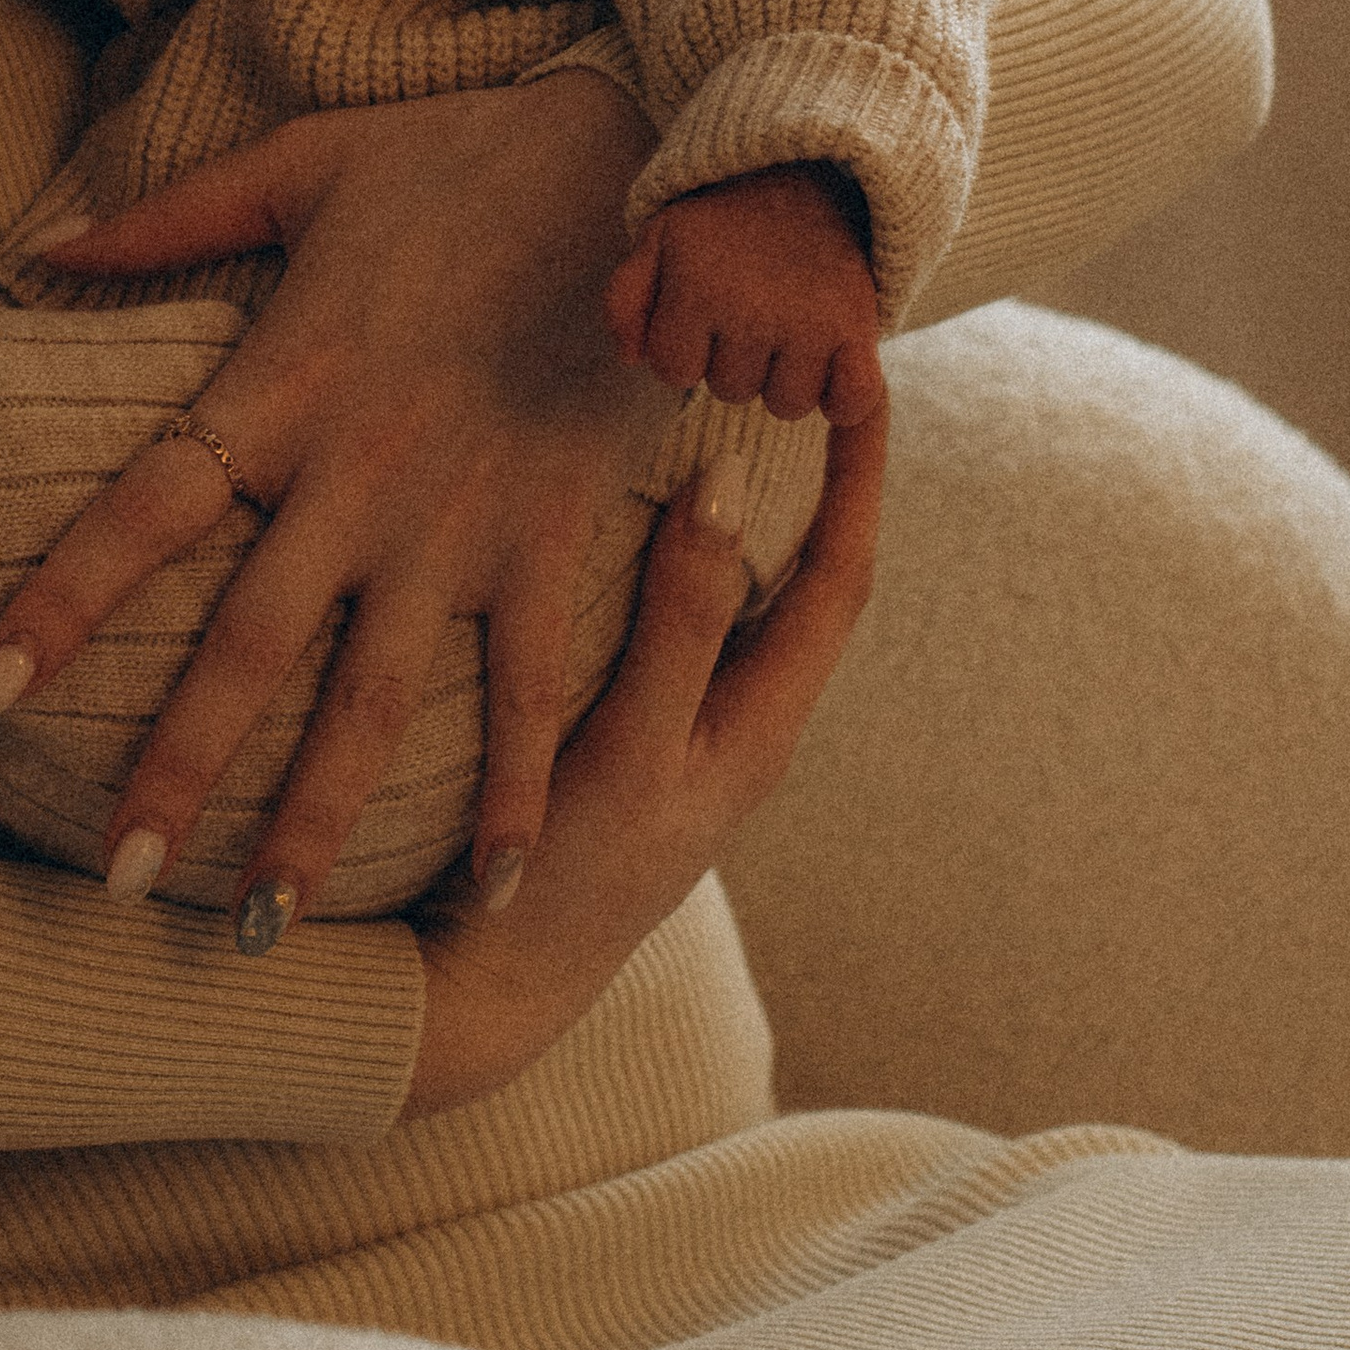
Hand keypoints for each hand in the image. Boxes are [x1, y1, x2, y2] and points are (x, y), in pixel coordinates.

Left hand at [0, 73, 649, 935]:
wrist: (644, 161)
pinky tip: (493, 892)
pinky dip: (518, 792)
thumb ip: (164, 219)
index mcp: (283, 383)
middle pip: (246, 645)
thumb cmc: (460, 157)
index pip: (142, 506)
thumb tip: (30, 248)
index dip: (61, 594)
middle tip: (114, 880)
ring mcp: (465, 522)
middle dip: (178, 769)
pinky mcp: (559, 539)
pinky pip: (534, 691)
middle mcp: (361, 476)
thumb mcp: (300, 164)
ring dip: (316, 822)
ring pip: (377, 702)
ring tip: (261, 931)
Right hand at [403, 396, 885, 1115]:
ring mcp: (682, 728)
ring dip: (737, 498)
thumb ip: (679, 626)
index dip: (862, 475)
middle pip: (799, 571)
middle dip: (809, 468)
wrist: (486, 986)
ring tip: (721, 402)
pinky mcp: (624, 731)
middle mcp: (737, 722)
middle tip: (793, 363)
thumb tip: (721, 490)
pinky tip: (621, 499)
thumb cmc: (567, 880)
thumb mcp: (630, 749)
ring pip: (732, 588)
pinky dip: (667, 544)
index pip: (843, 573)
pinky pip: (669, 614)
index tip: (863, 375)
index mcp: (762, 724)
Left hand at [605, 163, 884, 426]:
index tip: (702, 314)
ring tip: (787, 327)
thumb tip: (632, 358)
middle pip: (731, 390)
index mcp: (697, 287)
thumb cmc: (723, 224)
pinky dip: (844, 399)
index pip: (675, 371)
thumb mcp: (659, 241)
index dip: (685, 348)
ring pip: (786, 405)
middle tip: (752, 309)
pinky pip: (851, 403)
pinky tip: (832, 365)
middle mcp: (752, 308)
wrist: (805, 175)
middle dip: (734, 359)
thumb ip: (624, 298)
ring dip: (785, 378)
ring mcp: (809, 321)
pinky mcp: (858, 327)